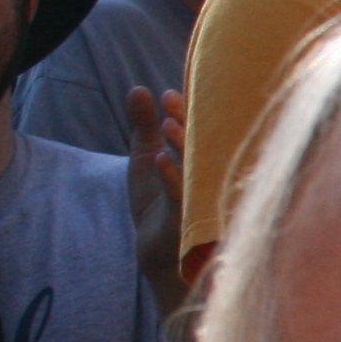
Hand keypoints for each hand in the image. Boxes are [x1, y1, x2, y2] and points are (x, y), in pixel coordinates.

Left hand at [124, 86, 186, 319]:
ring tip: (169, 125)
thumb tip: (137, 89)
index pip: (194, 130)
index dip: (183, 111)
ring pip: (194, 167)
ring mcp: (197, 197)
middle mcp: (203, 176)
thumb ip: (143, 125)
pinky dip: (172, 176)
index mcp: (195, 159)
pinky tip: (160, 159)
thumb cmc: (156, 203)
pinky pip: (181, 195)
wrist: (158, 252)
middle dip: (186, 122)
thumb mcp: (145, 158)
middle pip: (198, 144)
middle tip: (173, 101)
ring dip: (183, 146)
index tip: (169, 94)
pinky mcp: (186, 218)